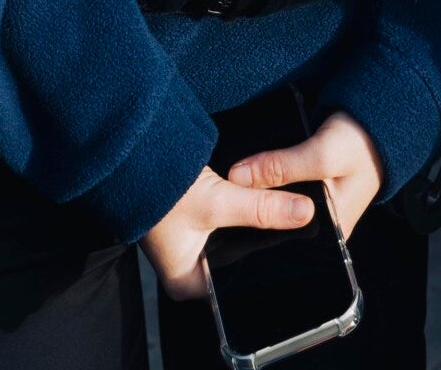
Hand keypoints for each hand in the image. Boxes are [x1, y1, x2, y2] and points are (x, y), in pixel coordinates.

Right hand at [141, 162, 311, 301]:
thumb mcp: (217, 201)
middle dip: (263, 244)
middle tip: (297, 228)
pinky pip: (230, 224)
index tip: (300, 251)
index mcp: (189, 283)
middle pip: (241, 262)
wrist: (136, 154)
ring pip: (237, 241)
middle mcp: (191, 271)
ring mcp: (194, 247)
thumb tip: (304, 213)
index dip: (268, 267)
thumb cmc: (160, 189)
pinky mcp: (197, 224)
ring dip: (254, 225)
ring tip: (285, 214)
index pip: (239, 286)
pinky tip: (263, 201)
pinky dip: (243, 212)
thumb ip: (261, 209)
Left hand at [225, 110, 384, 239]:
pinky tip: (251, 173)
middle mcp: (322, 224)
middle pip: (278, 221)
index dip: (257, 224)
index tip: (229, 208)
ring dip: (258, 192)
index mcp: (331, 232)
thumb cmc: (359, 142)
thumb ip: (283, 167)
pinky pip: (280, 189)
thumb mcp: (322, 154)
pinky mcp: (307, 188)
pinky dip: (267, 180)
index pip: (286, 238)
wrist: (376, 117)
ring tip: (234, 185)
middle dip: (255, 207)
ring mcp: (314, 206)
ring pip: (276, 204)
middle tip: (229, 193)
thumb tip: (239, 177)